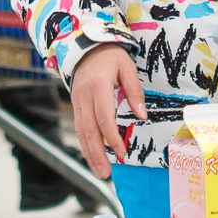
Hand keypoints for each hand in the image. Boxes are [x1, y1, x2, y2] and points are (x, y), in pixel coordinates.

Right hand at [70, 43, 146, 179]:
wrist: (86, 44)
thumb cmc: (110, 56)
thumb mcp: (127, 67)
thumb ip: (134, 91)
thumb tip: (142, 116)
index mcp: (98, 85)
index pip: (104, 116)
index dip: (112, 137)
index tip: (122, 152)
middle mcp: (84, 95)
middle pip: (89, 129)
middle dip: (97, 153)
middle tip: (105, 173)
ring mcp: (77, 100)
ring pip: (81, 131)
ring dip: (89, 153)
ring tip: (99, 171)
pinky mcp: (75, 104)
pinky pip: (79, 127)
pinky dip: (85, 143)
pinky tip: (92, 156)